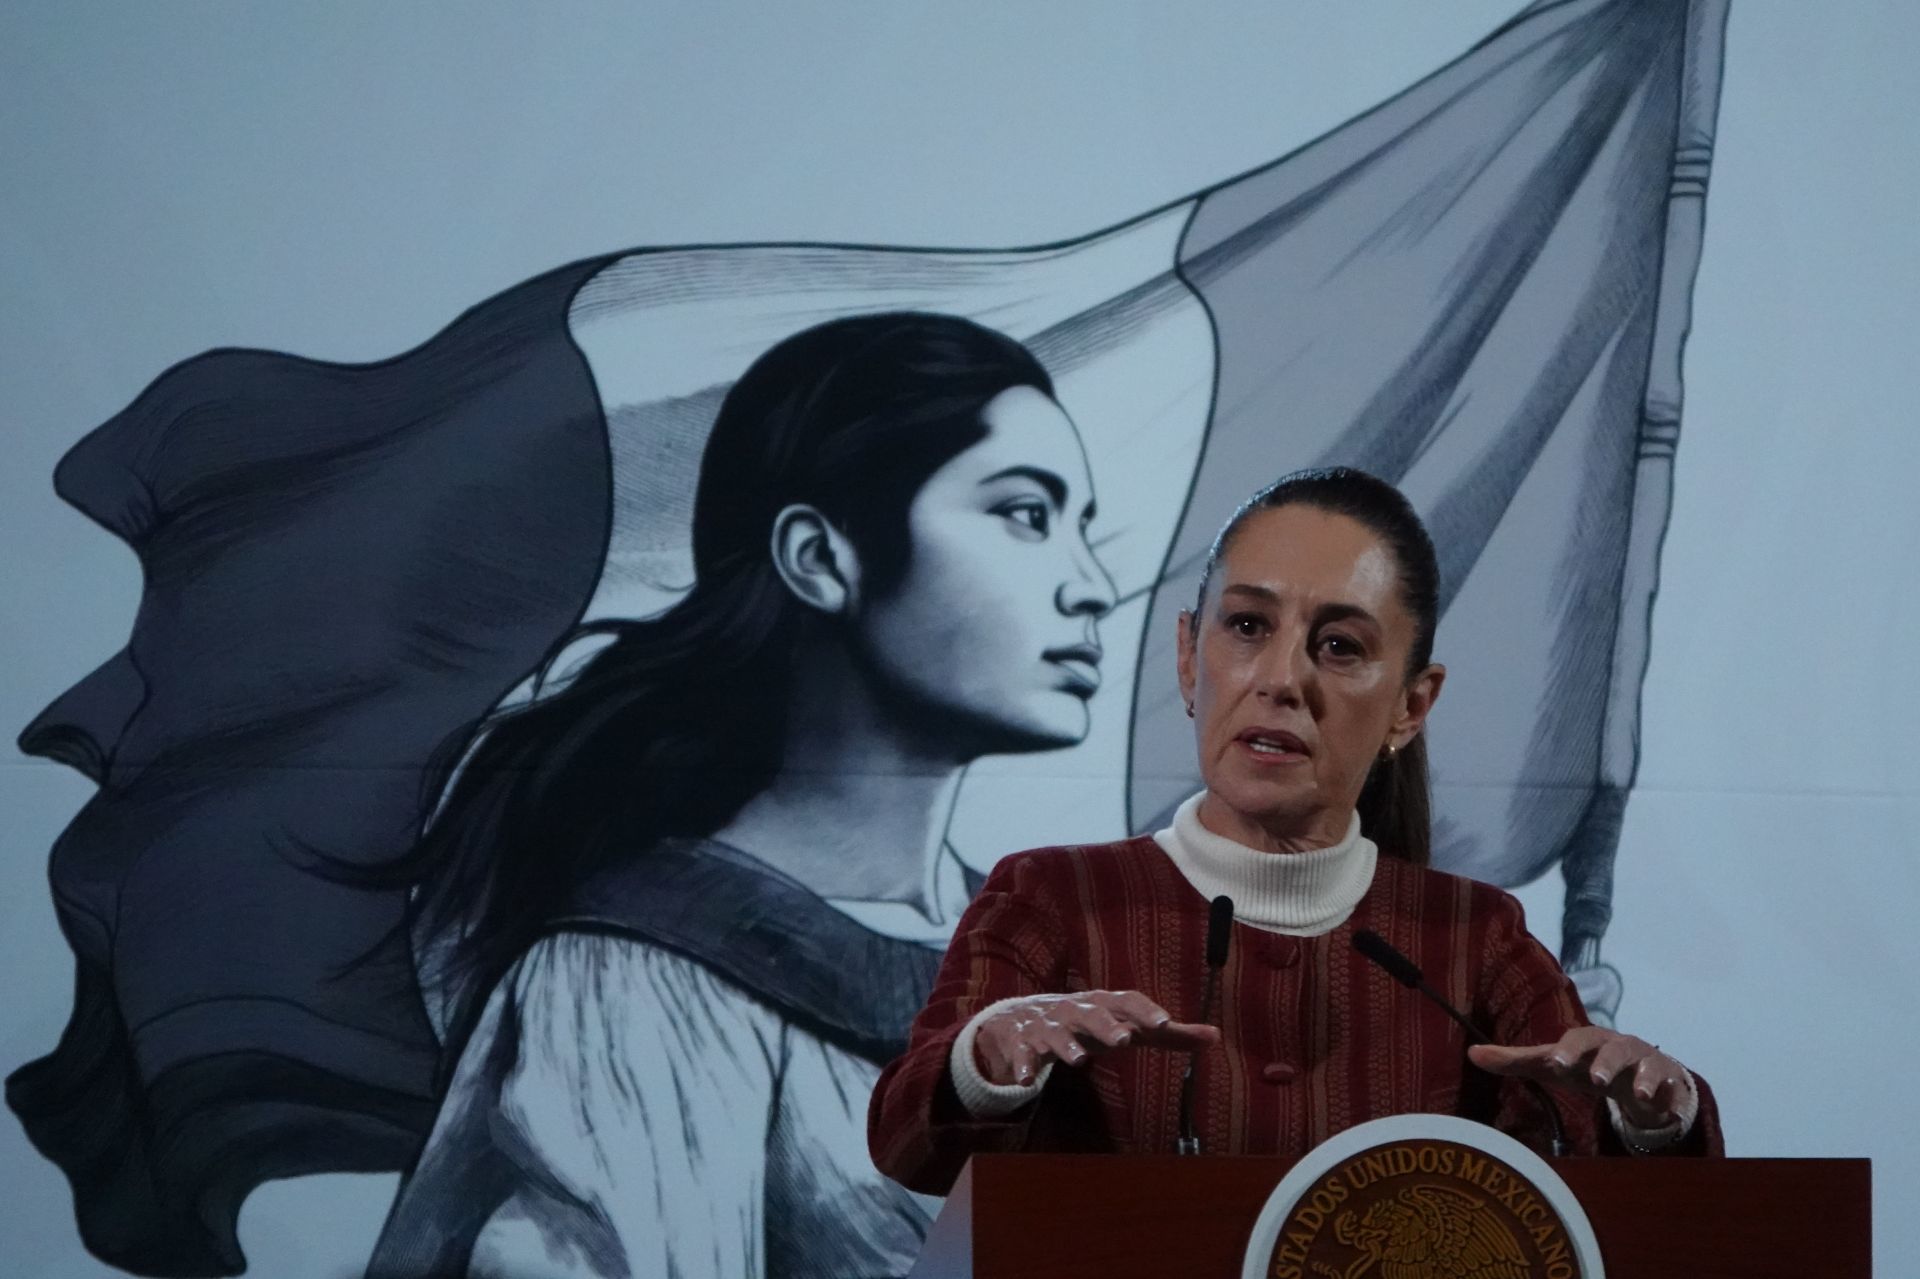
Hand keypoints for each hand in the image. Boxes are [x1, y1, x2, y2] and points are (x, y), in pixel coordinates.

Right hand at [973, 990, 1219, 1086]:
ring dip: (1066, 1045)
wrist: (1019, 1020)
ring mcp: (1045, 1024)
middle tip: (1124, 1038)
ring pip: (1055, 1032)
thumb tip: (1216, 1037)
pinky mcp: (1020, 1042)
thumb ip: (1167, 1035)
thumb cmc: (1085, 1025)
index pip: (1126, 1001)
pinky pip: (1021, 1052)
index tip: (1165, 1022)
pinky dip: (1023, 1064)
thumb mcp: (1124, 1027)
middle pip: (1091, 1013)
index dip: (1145, 1010)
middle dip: (1106, 1024)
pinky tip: (1026, 1080)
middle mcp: (1073, 1009)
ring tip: (1078, 1061)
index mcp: (1102, 1004)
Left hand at [1468, 1026, 1692, 1129]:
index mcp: (1590, 1040)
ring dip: (1641, 1077)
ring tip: (1637, 1093)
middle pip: (1614, 1047)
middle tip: (1595, 1079)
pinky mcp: (1668, 1083)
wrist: (1636, 1077)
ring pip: (1648, 1063)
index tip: (1554, 1063)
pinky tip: (1668, 1111)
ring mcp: (1647, 1062)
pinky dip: (1671, 1098)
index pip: (1577, 1039)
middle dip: (1605, 1061)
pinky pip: (1673, 1089)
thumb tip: (1472, 1054)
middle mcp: (1620, 1046)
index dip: (1566, 1049)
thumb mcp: (1554, 1065)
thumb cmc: (1586, 1066)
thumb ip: (1515, 1061)